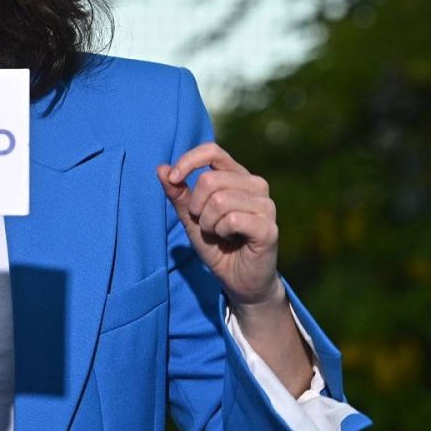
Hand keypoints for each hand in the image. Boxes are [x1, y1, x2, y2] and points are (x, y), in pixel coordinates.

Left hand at [157, 142, 281, 307]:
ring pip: (220, 200)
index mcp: (237, 175)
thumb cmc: (217, 244)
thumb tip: (161, 168)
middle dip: (196, 206)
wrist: (238, 279)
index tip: (173, 179)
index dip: (188, 161)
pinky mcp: (269, 227)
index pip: (212, 151)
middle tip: (204, 223)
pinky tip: (230, 239)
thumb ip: (178, 193)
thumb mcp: (190, 217)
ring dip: (208, 222)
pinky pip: (232, 219)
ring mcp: (266, 205)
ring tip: (217, 233)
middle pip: (211, 179)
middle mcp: (256, 184)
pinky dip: (221, 231)